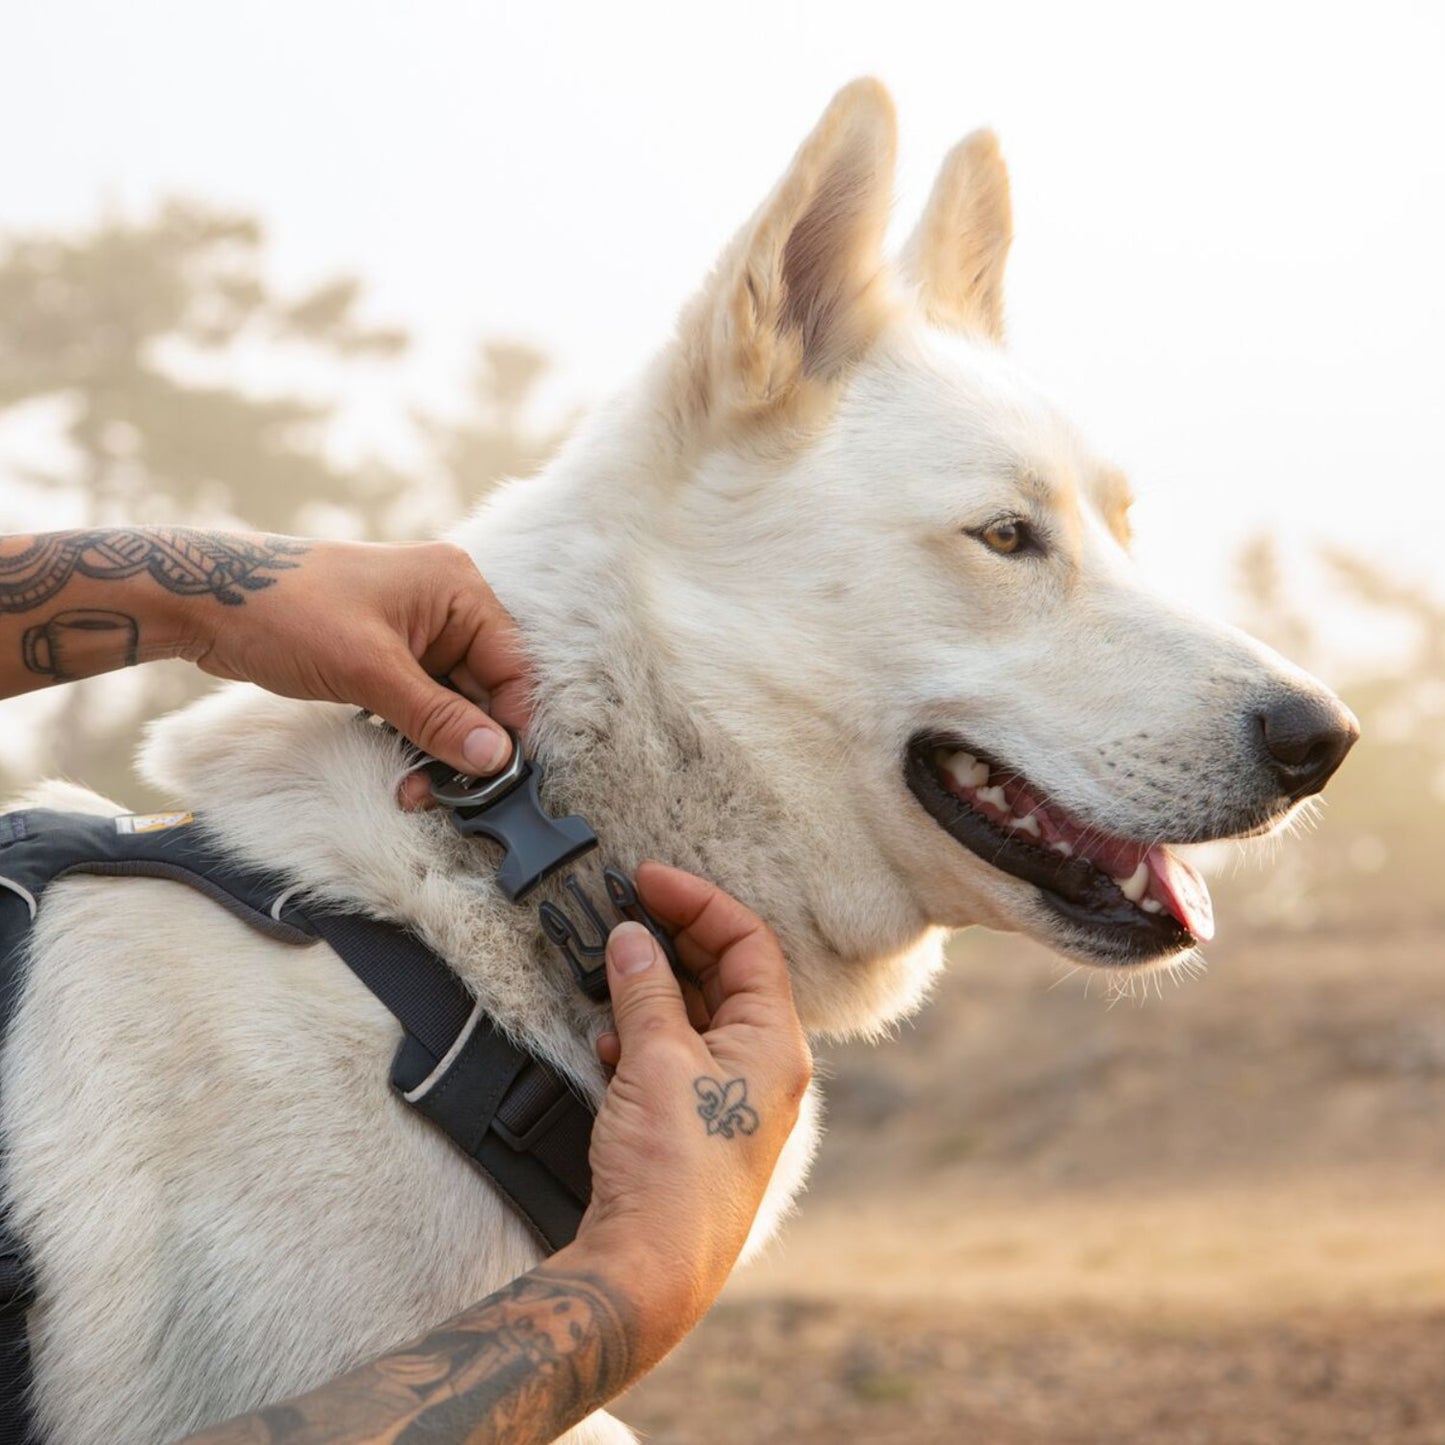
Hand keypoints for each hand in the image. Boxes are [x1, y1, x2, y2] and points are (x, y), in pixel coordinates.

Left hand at [181, 538, 531, 778]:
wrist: (206, 600)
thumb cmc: (285, 611)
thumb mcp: (368, 671)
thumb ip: (437, 717)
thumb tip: (495, 758)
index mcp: (458, 589)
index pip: (512, 667)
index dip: (510, 725)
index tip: (494, 776)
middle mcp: (446, 605)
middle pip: (485, 689)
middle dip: (467, 745)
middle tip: (443, 793)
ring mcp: (416, 630)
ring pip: (453, 703)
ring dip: (438, 749)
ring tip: (414, 789)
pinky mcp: (387, 653)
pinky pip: (422, 702)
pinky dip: (414, 735)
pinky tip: (399, 767)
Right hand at [576, 862, 812, 1365]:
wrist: (652, 1268)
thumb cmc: (673, 1169)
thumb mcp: (657, 1058)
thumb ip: (647, 990)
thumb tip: (633, 938)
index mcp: (775, 1042)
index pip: (749, 942)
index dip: (699, 901)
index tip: (648, 881)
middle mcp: (764, 1065)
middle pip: (727, 975)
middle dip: (675, 941)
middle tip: (625, 913)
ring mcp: (732, 1097)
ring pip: (698, 1015)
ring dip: (654, 989)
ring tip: (609, 968)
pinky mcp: (698, 1124)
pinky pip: (676, 1057)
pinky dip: (644, 1037)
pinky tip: (610, 1042)